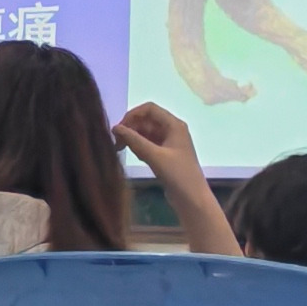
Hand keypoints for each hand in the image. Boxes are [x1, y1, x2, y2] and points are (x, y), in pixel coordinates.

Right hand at [113, 102, 241, 256]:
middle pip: (146, 119)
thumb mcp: (154, 155)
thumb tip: (114, 128)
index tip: (118, 129)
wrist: (191, 196)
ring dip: (132, 137)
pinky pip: (148, 142)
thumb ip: (134, 140)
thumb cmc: (177, 174)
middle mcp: (172, 129)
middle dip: (130, 127)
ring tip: (119, 149)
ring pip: (145, 131)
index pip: (149, 109)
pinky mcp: (165, 153)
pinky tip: (131, 154)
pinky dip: (138, 146)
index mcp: (174, 125)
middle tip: (116, 143)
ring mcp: (169, 141)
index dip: (132, 115)